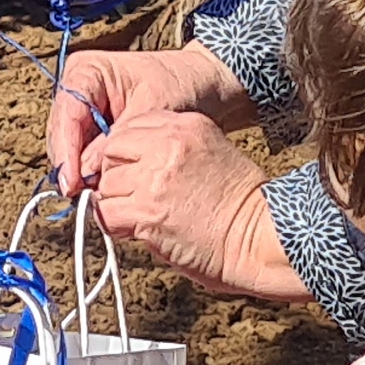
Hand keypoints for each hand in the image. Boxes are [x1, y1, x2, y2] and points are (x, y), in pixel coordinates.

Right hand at [49, 42, 253, 192]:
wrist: (202, 84)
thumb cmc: (180, 85)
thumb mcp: (152, 108)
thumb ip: (119, 138)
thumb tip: (88, 171)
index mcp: (87, 71)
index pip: (67, 114)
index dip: (66, 151)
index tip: (71, 182)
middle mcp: (77, 88)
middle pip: (61, 133)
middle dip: (70, 165)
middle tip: (80, 197)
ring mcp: (83, 108)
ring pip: (69, 147)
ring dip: (79, 172)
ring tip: (90, 197)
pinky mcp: (94, 126)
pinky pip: (84, 152)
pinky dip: (90, 171)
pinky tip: (99, 190)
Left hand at [86, 112, 306, 302]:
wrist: (258, 238)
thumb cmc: (242, 206)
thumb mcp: (214, 154)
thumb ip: (174, 151)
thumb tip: (136, 165)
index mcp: (186, 126)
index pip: (131, 127)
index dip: (125, 154)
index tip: (131, 172)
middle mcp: (168, 144)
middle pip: (112, 152)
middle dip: (115, 175)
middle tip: (132, 196)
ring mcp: (155, 177)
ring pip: (106, 185)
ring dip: (116, 203)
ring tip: (140, 216)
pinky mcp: (147, 211)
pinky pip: (106, 214)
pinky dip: (115, 226)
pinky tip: (136, 231)